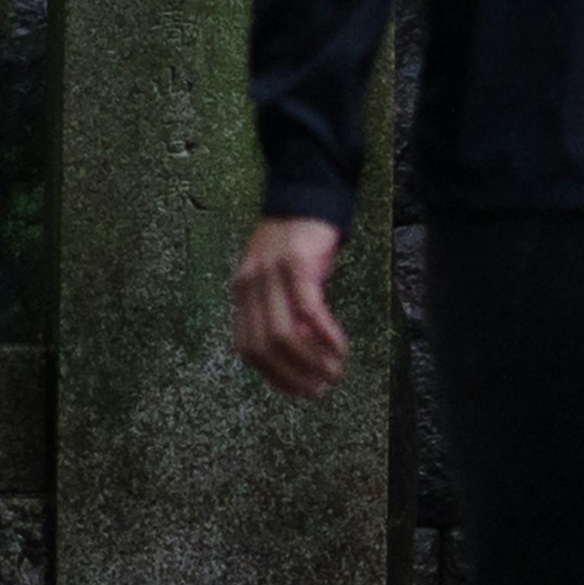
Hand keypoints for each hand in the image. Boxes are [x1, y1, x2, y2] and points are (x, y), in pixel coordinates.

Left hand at [230, 215, 348, 400]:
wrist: (307, 194)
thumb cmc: (298, 240)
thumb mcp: (281, 278)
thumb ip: (283, 310)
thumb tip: (300, 353)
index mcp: (242, 293)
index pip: (248, 349)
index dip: (274, 377)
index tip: (301, 391)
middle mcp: (249, 286)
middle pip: (263, 347)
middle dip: (294, 376)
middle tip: (322, 388)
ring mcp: (271, 275)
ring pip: (284, 334)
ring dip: (311, 361)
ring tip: (335, 372)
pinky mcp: (297, 264)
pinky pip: (309, 309)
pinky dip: (325, 335)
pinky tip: (341, 347)